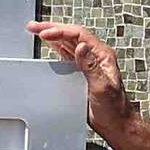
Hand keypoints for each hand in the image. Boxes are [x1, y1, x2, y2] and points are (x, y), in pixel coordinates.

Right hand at [28, 20, 135, 134]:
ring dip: (53, 36)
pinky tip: (49, 45)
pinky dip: (56, 48)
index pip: (79, 35)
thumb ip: (90, 66)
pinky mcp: (82, 73)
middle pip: (71, 35)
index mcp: (102, 55)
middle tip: (34, 27)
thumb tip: (81, 46)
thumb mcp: (101, 86)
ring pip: (68, 43)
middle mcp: (95, 56)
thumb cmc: (114, 107)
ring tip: (36, 31)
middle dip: (52, 29)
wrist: (116, 123)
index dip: (60, 31)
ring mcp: (88, 64)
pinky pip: (67, 55)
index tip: (44, 33)